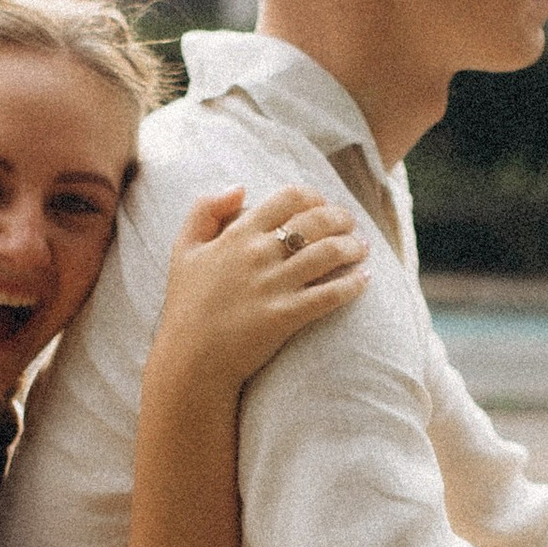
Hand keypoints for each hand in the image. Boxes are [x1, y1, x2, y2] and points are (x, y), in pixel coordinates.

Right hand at [153, 183, 368, 391]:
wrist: (190, 360)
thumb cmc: (187, 305)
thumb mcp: (183, 249)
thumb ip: (205, 210)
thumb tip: (240, 186)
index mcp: (237, 234)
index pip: (289, 198)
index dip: (314, 198)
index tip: (323, 206)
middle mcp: (258, 254)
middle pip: (316, 221)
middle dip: (341, 219)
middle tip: (352, 226)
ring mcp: (273, 285)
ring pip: (328, 253)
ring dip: (353, 247)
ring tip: (362, 249)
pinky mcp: (285, 316)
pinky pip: (330, 294)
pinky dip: (353, 283)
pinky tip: (364, 279)